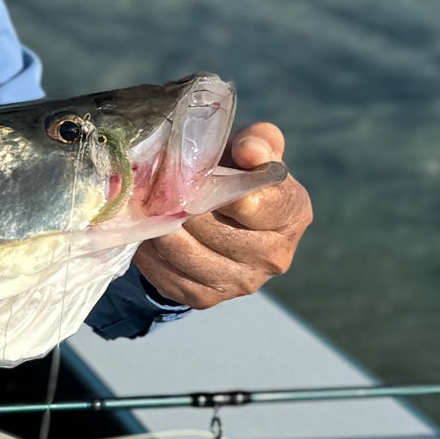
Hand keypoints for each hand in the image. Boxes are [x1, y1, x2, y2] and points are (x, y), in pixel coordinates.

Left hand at [134, 122, 312, 309]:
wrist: (219, 216)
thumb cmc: (236, 171)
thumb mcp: (249, 148)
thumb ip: (257, 141)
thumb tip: (250, 149)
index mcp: (292, 214)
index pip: (258, 206)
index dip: (222, 191)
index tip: (195, 175)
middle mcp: (275, 256)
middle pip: (216, 232)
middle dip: (182, 207)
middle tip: (156, 187)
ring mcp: (241, 282)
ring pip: (186, 254)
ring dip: (161, 229)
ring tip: (147, 206)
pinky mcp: (206, 297)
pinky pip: (167, 274)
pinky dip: (150, 251)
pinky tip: (146, 230)